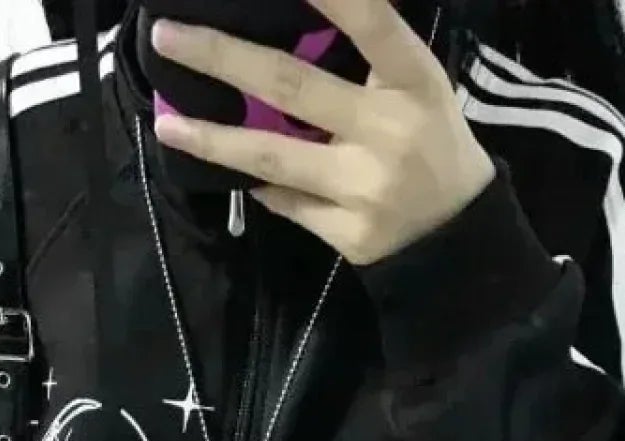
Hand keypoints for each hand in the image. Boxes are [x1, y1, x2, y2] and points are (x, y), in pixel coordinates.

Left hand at [150, 0, 495, 264]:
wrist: (456, 235)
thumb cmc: (429, 140)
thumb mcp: (415, 85)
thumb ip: (367, 53)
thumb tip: (290, 13)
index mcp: (413, 83)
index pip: (371, 25)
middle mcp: (388, 133)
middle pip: (292, 87)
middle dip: (222, 59)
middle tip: (167, 37)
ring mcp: (365, 189)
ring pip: (273, 159)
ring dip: (212, 141)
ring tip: (168, 126)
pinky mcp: (349, 234)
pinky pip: (286, 202)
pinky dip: (258, 184)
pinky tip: (232, 171)